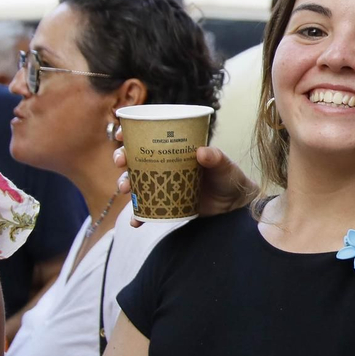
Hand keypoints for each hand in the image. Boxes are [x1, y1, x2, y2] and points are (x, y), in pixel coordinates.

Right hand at [113, 125, 257, 226]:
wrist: (234, 204)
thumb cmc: (229, 177)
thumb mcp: (224, 165)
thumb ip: (216, 158)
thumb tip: (202, 152)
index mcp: (175, 149)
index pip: (148, 136)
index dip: (130, 133)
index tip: (120, 135)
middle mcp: (164, 164)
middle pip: (134, 158)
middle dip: (121, 158)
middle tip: (121, 162)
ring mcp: (162, 184)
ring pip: (135, 182)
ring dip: (125, 184)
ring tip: (126, 189)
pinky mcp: (165, 204)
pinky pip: (146, 210)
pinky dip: (138, 216)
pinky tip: (135, 221)